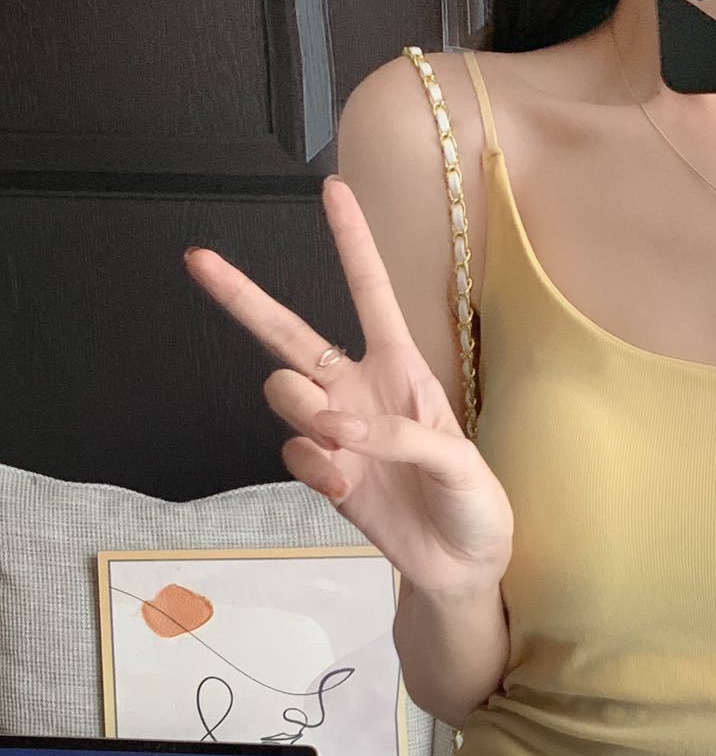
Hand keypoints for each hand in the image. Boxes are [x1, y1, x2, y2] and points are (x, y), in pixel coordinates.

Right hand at [183, 176, 512, 596]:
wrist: (462, 565)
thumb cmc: (475, 504)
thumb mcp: (460, 462)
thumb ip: (403, 436)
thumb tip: (341, 427)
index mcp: (403, 369)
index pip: (371, 293)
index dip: (352, 243)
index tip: (333, 190)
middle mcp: (359, 390)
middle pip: (290, 333)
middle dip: (244, 297)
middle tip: (200, 262)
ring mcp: (336, 432)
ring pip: (283, 393)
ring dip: (303, 410)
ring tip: (342, 442)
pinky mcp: (324, 473)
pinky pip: (294, 452)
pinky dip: (314, 466)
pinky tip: (343, 483)